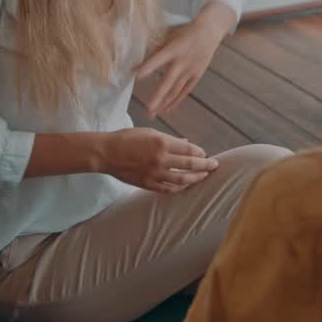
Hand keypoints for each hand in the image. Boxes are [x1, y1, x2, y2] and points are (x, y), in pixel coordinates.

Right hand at [101, 127, 217, 192]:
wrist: (106, 153)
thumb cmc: (127, 138)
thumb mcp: (150, 132)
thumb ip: (170, 139)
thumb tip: (186, 143)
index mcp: (161, 142)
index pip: (188, 149)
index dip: (200, 153)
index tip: (206, 154)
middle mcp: (160, 159)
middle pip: (190, 164)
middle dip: (205, 165)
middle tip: (215, 165)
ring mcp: (154, 173)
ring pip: (182, 179)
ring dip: (196, 178)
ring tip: (204, 176)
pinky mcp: (148, 184)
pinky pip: (168, 189)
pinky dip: (180, 188)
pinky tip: (186, 186)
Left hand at [136, 3, 234, 116]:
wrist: (209, 31)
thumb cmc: (184, 32)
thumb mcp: (168, 37)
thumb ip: (152, 51)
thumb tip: (134, 65)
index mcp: (174, 49)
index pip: (158, 59)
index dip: (148, 67)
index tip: (137, 76)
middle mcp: (182, 61)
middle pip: (168, 82)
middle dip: (158, 96)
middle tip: (148, 109)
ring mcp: (191, 70)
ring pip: (176, 90)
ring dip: (164, 103)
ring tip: (152, 114)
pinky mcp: (196, 76)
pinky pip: (184, 91)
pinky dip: (175, 101)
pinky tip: (166, 110)